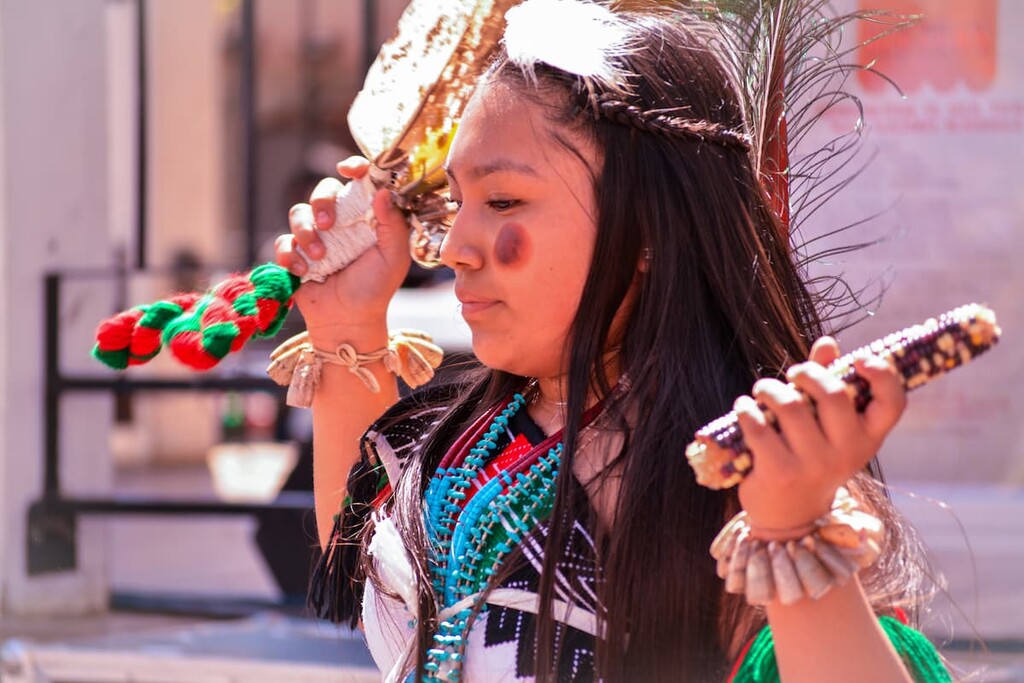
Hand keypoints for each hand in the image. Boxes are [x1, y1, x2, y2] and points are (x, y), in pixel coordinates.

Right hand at [274, 157, 411, 344]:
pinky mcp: (296, 253)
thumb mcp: (393, 257)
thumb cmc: (375, 288)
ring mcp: (316, 236)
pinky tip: (304, 271)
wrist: (348, 320)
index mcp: (365, 217)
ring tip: (320, 258)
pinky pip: (283, 241)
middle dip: (322, 202)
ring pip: (298, 212)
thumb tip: (382, 191)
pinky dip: (291, 254)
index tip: (347, 169)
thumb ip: (393, 225)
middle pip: (323, 189)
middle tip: (329, 226)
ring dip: (306, 233)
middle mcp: (340, 221)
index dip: (355, 167)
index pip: (359, 181)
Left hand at [735, 337, 906, 532]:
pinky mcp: (780, 473)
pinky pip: (759, 427)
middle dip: (807, 373)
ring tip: (762, 390)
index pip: (893, 403)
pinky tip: (744, 408)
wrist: (789, 516)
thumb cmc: (809, 457)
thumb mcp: (827, 427)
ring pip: (790, 407)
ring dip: (769, 389)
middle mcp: (847, 453)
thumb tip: (827, 343)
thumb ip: (827, 384)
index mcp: (868, 438)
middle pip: (833, 394)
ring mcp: (814, 465)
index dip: (883, 375)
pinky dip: (746, 410)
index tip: (860, 359)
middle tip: (793, 374)